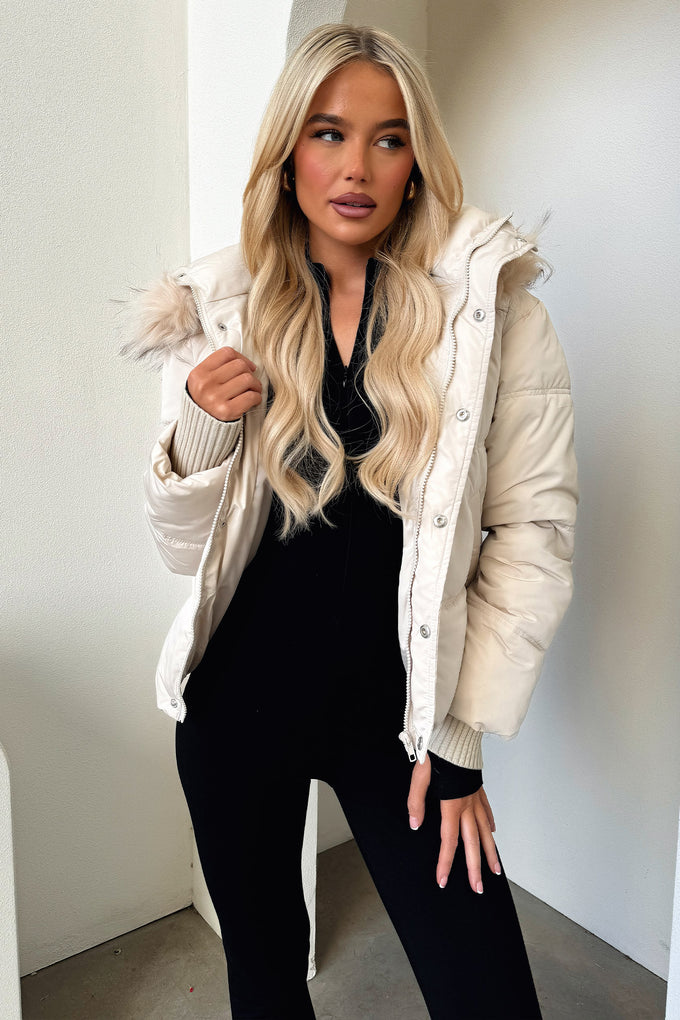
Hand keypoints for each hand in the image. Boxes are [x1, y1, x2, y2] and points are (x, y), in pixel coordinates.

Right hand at [187, 347, 261, 421]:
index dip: (241, 357)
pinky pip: (250, 396)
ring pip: (247, 379)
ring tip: (253, 390)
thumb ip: (218, 367)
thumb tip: (246, 363)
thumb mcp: (202, 380)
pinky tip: (253, 399)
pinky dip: (256, 397)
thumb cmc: (206, 399)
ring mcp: (216, 398)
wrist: (199, 425)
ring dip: (256, 384)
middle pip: (239, 366)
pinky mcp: (227, 411)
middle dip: (250, 372)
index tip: (246, 366)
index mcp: (199, 373)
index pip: (227, 353)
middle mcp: (206, 384)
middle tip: (251, 381)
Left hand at [407, 753, 500, 892]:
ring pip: (485, 831)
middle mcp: (467, 805)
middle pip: (472, 843)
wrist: (456, 732)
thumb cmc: (437, 752)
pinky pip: (487, 811)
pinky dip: (490, 825)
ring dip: (490, 853)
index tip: (443, 881)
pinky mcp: (478, 788)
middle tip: (478, 889)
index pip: (449, 841)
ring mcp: (476, 797)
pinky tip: (492, 833)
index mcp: (452, 804)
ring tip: (495, 870)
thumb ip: (416, 801)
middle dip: (475, 868)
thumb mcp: (419, 775)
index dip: (446, 862)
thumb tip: (415, 824)